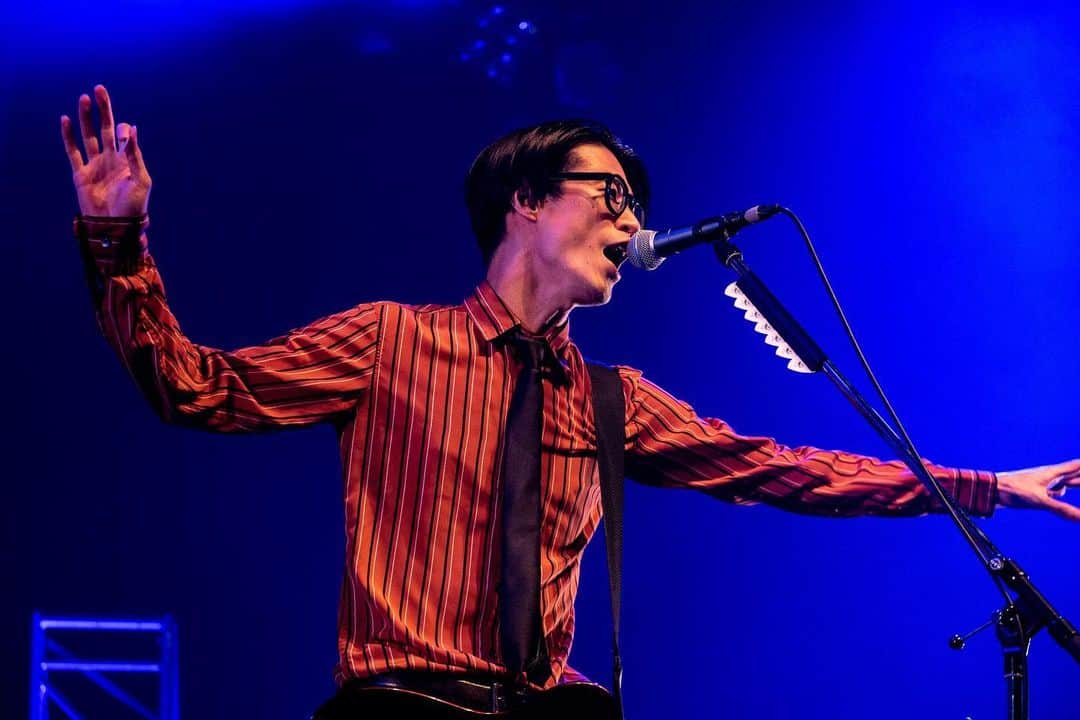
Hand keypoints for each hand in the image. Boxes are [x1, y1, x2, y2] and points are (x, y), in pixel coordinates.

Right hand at [61, 85, 150, 217]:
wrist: (115, 225)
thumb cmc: (133, 206)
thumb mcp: (141, 180)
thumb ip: (135, 155)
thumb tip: (132, 129)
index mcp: (128, 160)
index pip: (125, 136)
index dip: (125, 129)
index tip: (125, 133)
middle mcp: (111, 159)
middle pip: (105, 128)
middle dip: (103, 109)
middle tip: (100, 89)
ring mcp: (95, 165)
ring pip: (89, 135)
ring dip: (86, 117)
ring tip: (84, 98)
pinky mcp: (81, 173)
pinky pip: (73, 151)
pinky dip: (68, 136)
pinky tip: (66, 119)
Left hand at [997, 459, 1079, 520]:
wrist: (990, 489)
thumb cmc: (1012, 491)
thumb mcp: (1039, 501)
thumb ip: (1061, 509)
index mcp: (1052, 473)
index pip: (1076, 466)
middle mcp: (1048, 475)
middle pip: (1072, 472)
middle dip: (1079, 475)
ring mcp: (1041, 481)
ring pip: (1063, 479)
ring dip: (1074, 480)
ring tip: (1076, 482)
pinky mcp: (1034, 488)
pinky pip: (1053, 487)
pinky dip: (1061, 489)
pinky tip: (1060, 490)